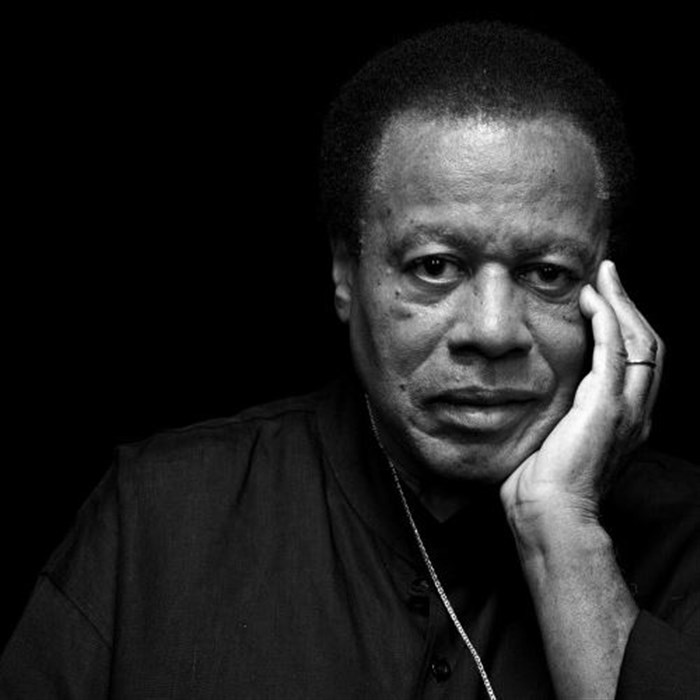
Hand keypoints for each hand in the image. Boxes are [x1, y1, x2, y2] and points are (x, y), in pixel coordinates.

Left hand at [500, 259, 663, 523]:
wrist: (548, 514)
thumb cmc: (541, 484)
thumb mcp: (554, 438)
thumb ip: (558, 411)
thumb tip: (534, 391)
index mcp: (624, 418)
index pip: (635, 359)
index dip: (623, 324)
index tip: (601, 297)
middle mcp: (636, 411)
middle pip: (647, 343)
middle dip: (628, 304)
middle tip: (607, 275)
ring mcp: (626, 409)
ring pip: (639, 341)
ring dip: (621, 303)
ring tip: (602, 277)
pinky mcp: (608, 407)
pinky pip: (615, 350)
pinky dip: (607, 319)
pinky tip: (593, 299)